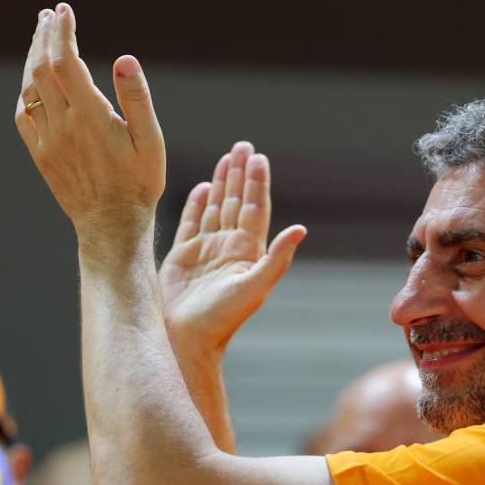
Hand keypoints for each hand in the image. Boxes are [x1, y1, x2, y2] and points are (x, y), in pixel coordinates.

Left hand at [15, 3, 164, 252]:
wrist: (112, 226)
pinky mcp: (41, 155)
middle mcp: (63, 126)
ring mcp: (47, 141)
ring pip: (30, 88)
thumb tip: (125, 59)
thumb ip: (137, 99)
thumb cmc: (139, 184)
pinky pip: (24, 114)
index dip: (62, 33)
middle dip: (45, 37)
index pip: (65, 62)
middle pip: (42, 68)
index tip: (64, 12)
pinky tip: (34, 81)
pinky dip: (26, 90)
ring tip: (42, 38)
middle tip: (50, 16)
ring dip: (33, 58)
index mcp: (90, 118)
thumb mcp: (150, 142)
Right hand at [161, 141, 305, 355]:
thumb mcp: (254, 286)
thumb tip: (301, 229)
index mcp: (247, 252)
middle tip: (243, 145)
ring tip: (226, 157)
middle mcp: (228, 247)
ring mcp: (206, 250)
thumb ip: (277, 257)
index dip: (257, 183)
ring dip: (221, 182)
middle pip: (236, 202)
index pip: (254, 209)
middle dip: (240, 173)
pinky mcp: (182, 256)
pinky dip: (197, 204)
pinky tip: (202, 188)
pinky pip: (191, 223)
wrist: (186, 339)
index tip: (258, 157)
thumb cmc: (222, 318)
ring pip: (215, 207)